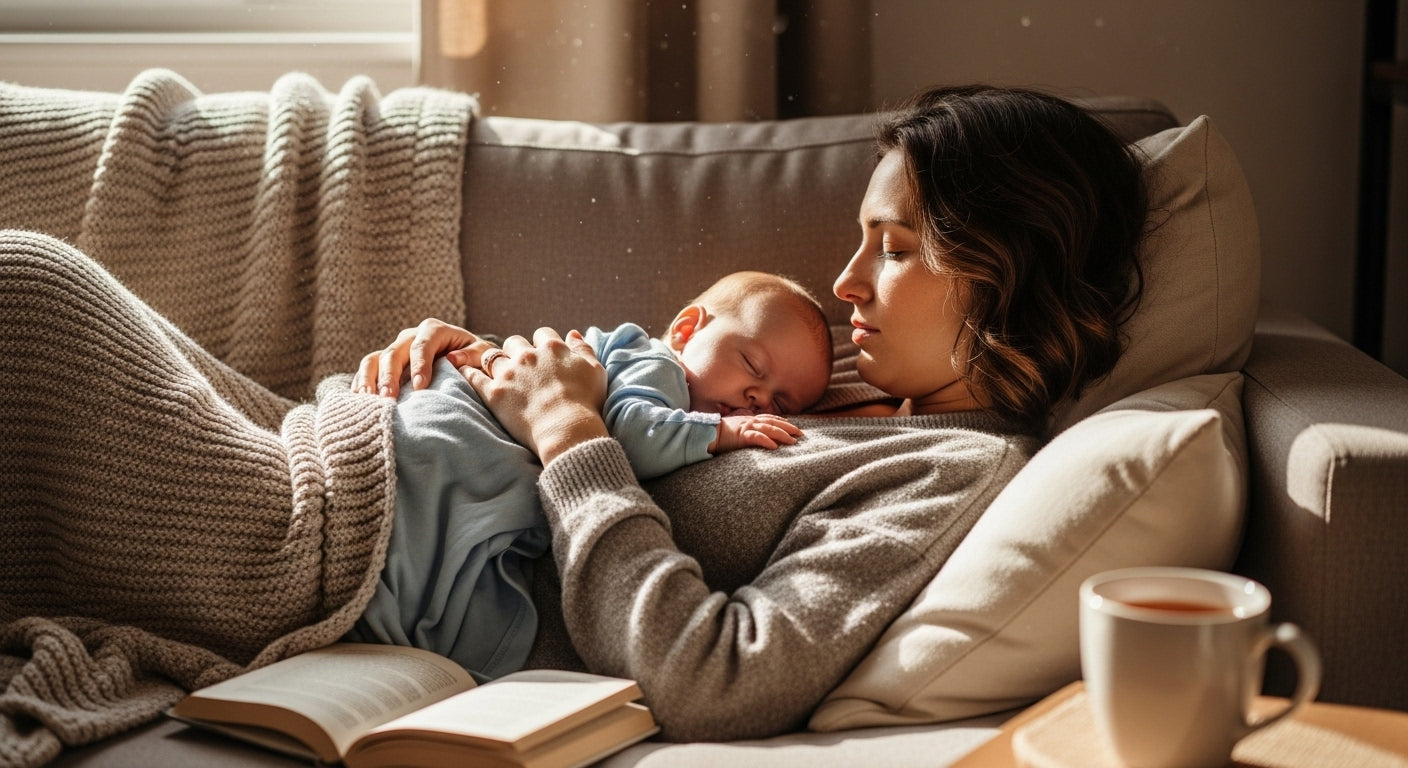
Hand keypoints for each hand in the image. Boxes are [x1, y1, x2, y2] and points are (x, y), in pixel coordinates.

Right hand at [352, 318, 497, 397]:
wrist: (466, 361)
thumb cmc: (476, 359)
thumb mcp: (483, 355)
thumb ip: (473, 355)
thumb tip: (452, 359)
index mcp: (434, 330)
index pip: (422, 345)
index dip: (419, 365)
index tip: (419, 388)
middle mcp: (410, 336)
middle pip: (394, 353)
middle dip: (389, 376)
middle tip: (388, 399)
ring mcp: (396, 349)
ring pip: (374, 359)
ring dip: (369, 379)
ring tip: (367, 400)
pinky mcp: (385, 363)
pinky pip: (367, 369)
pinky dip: (361, 383)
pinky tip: (358, 401)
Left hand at [461, 328, 609, 464]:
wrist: (566, 429)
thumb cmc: (586, 402)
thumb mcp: (595, 371)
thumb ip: (584, 350)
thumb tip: (573, 334)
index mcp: (552, 348)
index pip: (543, 334)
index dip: (542, 343)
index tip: (543, 355)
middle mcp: (528, 355)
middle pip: (515, 342)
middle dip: (517, 350)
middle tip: (521, 365)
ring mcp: (508, 373)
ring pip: (493, 356)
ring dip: (495, 361)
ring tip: (496, 371)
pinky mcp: (494, 393)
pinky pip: (474, 376)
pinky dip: (468, 371)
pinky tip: (463, 369)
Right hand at [709, 413, 802, 453]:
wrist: (708, 433)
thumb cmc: (721, 433)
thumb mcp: (737, 428)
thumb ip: (748, 430)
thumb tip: (756, 435)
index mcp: (750, 419)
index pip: (770, 418)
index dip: (782, 421)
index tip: (792, 426)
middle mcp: (751, 421)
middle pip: (774, 422)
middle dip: (789, 428)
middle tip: (801, 434)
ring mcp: (747, 428)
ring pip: (769, 429)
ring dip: (782, 434)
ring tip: (793, 441)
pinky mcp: (742, 436)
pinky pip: (756, 437)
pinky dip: (766, 441)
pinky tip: (774, 446)